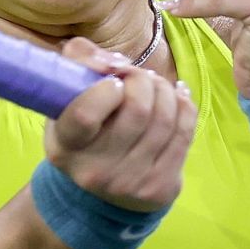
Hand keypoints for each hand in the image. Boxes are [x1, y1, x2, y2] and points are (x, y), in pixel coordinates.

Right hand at [43, 39, 196, 212]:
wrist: (100, 187)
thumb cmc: (84, 129)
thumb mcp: (66, 96)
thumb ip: (80, 60)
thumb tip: (114, 61)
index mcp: (65, 147)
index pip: (86, 114)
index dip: (106, 88)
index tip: (113, 81)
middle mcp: (95, 171)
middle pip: (138, 109)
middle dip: (143, 79)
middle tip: (138, 76)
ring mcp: (130, 184)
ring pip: (165, 118)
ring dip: (165, 89)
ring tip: (155, 85)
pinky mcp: (160, 188)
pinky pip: (184, 132)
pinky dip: (184, 105)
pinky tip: (176, 96)